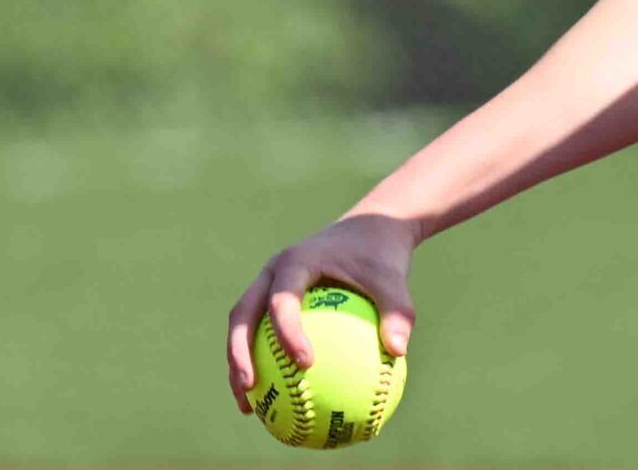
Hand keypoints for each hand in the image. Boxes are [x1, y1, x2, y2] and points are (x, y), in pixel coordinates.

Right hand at [225, 212, 419, 413]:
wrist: (368, 228)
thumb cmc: (380, 255)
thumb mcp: (394, 278)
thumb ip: (398, 311)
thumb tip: (398, 352)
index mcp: (297, 261)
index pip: (282, 298)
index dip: (287, 331)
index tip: (305, 363)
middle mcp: (273, 271)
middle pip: (243, 314)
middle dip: (239, 352)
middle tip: (250, 389)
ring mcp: (268, 284)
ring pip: (243, 326)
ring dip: (238, 364)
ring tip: (248, 409)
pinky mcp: (272, 298)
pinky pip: (259, 333)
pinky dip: (260, 363)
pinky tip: (274, 402)